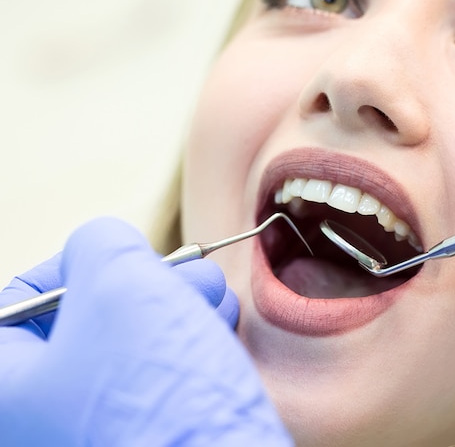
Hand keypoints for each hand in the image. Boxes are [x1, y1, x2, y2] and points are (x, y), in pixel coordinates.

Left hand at [0, 218, 291, 446]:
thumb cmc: (156, 395)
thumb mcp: (120, 283)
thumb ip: (100, 242)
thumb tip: (104, 246)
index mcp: (5, 393)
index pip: (17, 303)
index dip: (73, 265)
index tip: (122, 257)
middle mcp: (44, 420)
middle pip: (85, 321)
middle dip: (145, 281)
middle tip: (187, 272)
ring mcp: (96, 433)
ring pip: (131, 343)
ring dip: (177, 303)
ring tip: (214, 295)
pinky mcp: (148, 437)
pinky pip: (158, 375)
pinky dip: (188, 340)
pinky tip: (219, 323)